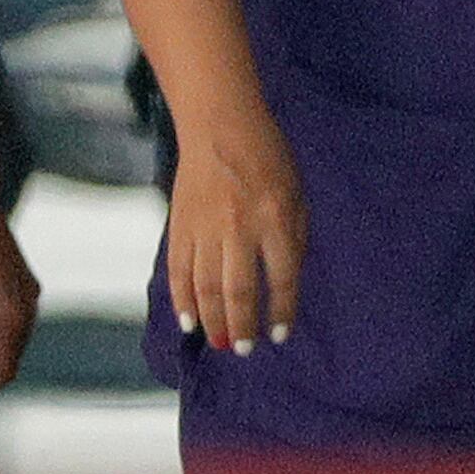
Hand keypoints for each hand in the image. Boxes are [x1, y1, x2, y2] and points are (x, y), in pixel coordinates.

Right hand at [167, 103, 306, 354]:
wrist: (220, 123)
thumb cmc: (267, 159)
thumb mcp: (296, 194)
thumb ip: (293, 239)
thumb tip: (283, 289)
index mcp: (276, 217)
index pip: (282, 278)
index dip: (281, 312)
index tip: (279, 335)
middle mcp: (240, 226)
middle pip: (239, 291)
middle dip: (242, 327)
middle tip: (243, 349)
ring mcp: (206, 226)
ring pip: (205, 287)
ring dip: (212, 321)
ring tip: (220, 342)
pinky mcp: (180, 224)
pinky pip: (178, 271)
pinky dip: (181, 300)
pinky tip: (189, 321)